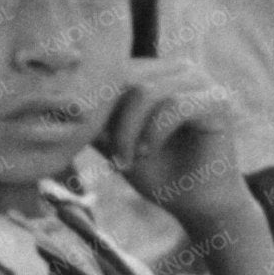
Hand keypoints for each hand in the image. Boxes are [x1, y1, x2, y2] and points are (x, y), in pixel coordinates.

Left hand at [100, 60, 259, 233]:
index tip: (89, 140)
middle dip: (110, 119)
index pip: (114, 71)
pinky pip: (174, 106)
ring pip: (146, 90)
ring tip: (127, 160)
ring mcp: (202, 81)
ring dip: (128, 129)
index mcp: (158, 72)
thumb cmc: (161, 174)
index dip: (95, 103)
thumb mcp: (117, 142)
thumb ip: (96, 121)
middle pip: (126, 76)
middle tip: (110, 155)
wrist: (201, 206)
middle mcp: (181, 68)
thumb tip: (56, 105)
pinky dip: (154, 132)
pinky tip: (148, 153)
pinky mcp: (217, 100)